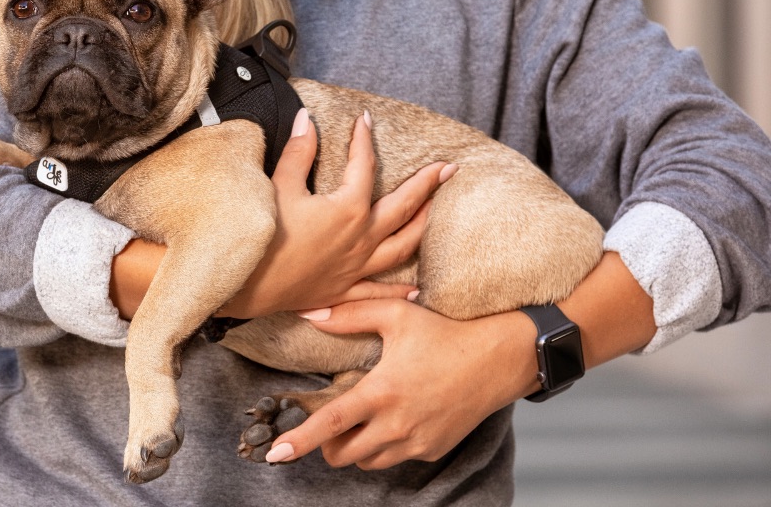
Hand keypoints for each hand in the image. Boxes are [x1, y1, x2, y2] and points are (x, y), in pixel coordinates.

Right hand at [218, 109, 454, 317]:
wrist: (247, 284)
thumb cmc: (263, 236)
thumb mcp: (279, 187)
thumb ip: (300, 153)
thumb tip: (308, 120)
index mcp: (347, 209)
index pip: (364, 166)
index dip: (364, 139)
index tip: (365, 121)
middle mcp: (361, 238)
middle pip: (403, 207)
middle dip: (427, 185)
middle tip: (448, 169)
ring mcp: (356, 267)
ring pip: (402, 247)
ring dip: (421, 227)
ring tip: (433, 213)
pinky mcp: (344, 290)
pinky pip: (380, 291)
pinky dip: (401, 290)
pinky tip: (417, 290)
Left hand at [263, 298, 537, 468]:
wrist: (498, 359)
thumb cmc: (446, 332)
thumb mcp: (396, 314)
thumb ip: (349, 314)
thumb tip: (309, 313)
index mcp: (382, 392)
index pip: (330, 423)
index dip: (299, 440)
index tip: (276, 454)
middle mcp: (397, 424)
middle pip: (342, 454)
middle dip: (326, 444)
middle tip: (331, 419)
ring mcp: (416, 441)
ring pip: (367, 461)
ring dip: (355, 446)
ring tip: (361, 417)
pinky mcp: (432, 450)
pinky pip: (395, 457)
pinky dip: (384, 445)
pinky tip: (394, 417)